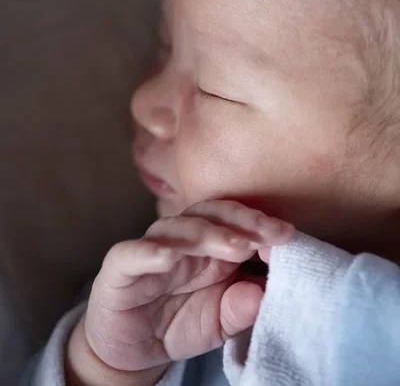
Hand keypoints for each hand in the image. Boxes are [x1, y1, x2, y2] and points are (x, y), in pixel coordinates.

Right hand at [67, 200, 293, 383]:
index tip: (286, 235)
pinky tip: (169, 257)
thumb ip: (239, 310)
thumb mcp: (218, 325)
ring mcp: (151, 251)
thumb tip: (261, 293)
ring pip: (175, 228)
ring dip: (205, 234)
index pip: (235, 221)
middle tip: (265, 236)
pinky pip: (131, 253)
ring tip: (234, 247)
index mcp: (210, 248)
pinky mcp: (120, 268)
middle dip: (240, 222)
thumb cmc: (178, 324)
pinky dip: (150, 251)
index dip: (259, 224)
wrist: (131, 349)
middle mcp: (183, 241)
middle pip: (209, 214)